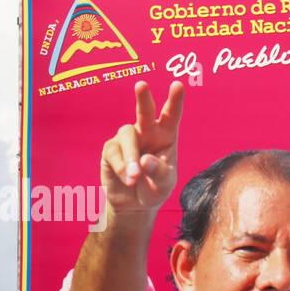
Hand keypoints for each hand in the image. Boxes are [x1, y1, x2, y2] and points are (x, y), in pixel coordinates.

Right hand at [100, 80, 184, 219]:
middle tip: (142, 85)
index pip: (171, 116)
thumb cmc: (154, 189)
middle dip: (143, 98)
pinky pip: (114, 153)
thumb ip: (158, 172)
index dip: (175, 100)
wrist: (134, 205)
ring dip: (130, 156)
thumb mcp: (163, 184)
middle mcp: (146, 132)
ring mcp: (127, 139)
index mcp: (166, 136)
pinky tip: (128, 180)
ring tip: (135, 177)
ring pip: (127, 135)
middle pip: (145, 111)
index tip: (178, 85)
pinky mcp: (111, 149)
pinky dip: (121, 168)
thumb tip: (144, 161)